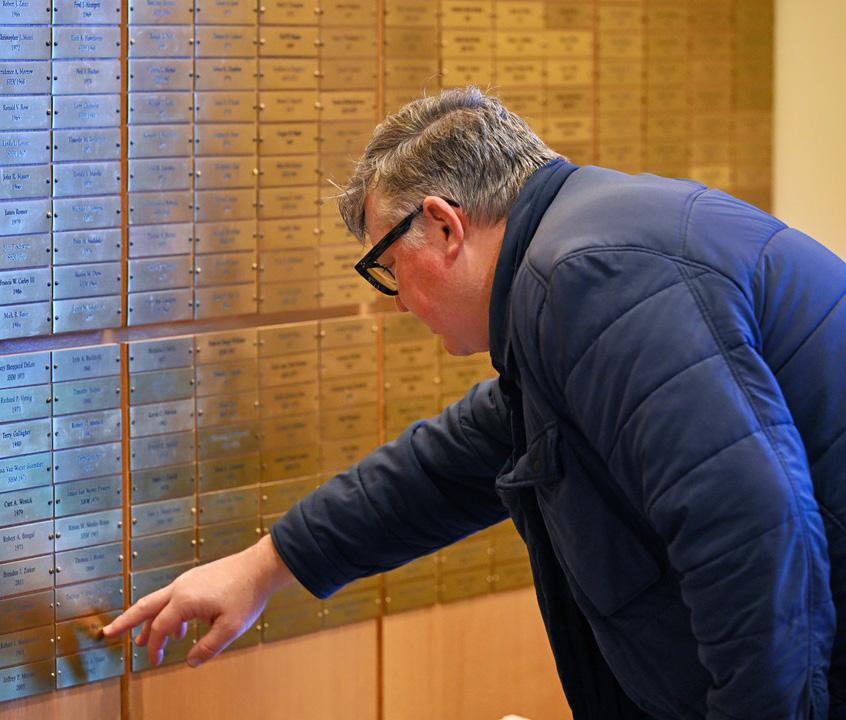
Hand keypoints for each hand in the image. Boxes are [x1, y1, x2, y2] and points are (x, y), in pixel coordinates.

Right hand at [103, 534, 293, 667]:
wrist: (260, 566)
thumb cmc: (247, 595)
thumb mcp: (231, 628)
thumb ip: (208, 647)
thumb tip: (190, 662)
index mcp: (185, 600)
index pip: (160, 628)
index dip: (154, 647)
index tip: (155, 662)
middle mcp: (181, 587)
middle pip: (146, 606)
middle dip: (126, 621)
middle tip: (108, 633)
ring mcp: (188, 580)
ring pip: (158, 601)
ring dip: (148, 620)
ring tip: (141, 640)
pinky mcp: (196, 578)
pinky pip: (173, 597)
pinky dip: (167, 614)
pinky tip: (179, 629)